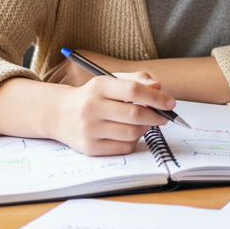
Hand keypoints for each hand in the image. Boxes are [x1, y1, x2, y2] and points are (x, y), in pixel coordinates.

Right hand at [50, 71, 175, 155]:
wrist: (59, 113)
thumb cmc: (92, 96)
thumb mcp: (110, 81)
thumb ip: (136, 80)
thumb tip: (158, 88)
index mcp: (99, 87)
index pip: (134, 91)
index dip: (156, 98)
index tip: (171, 103)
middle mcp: (91, 108)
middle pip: (135, 115)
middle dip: (156, 116)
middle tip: (164, 116)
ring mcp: (89, 130)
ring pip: (132, 133)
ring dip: (145, 129)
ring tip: (144, 123)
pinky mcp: (89, 148)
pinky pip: (123, 147)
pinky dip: (134, 141)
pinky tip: (130, 133)